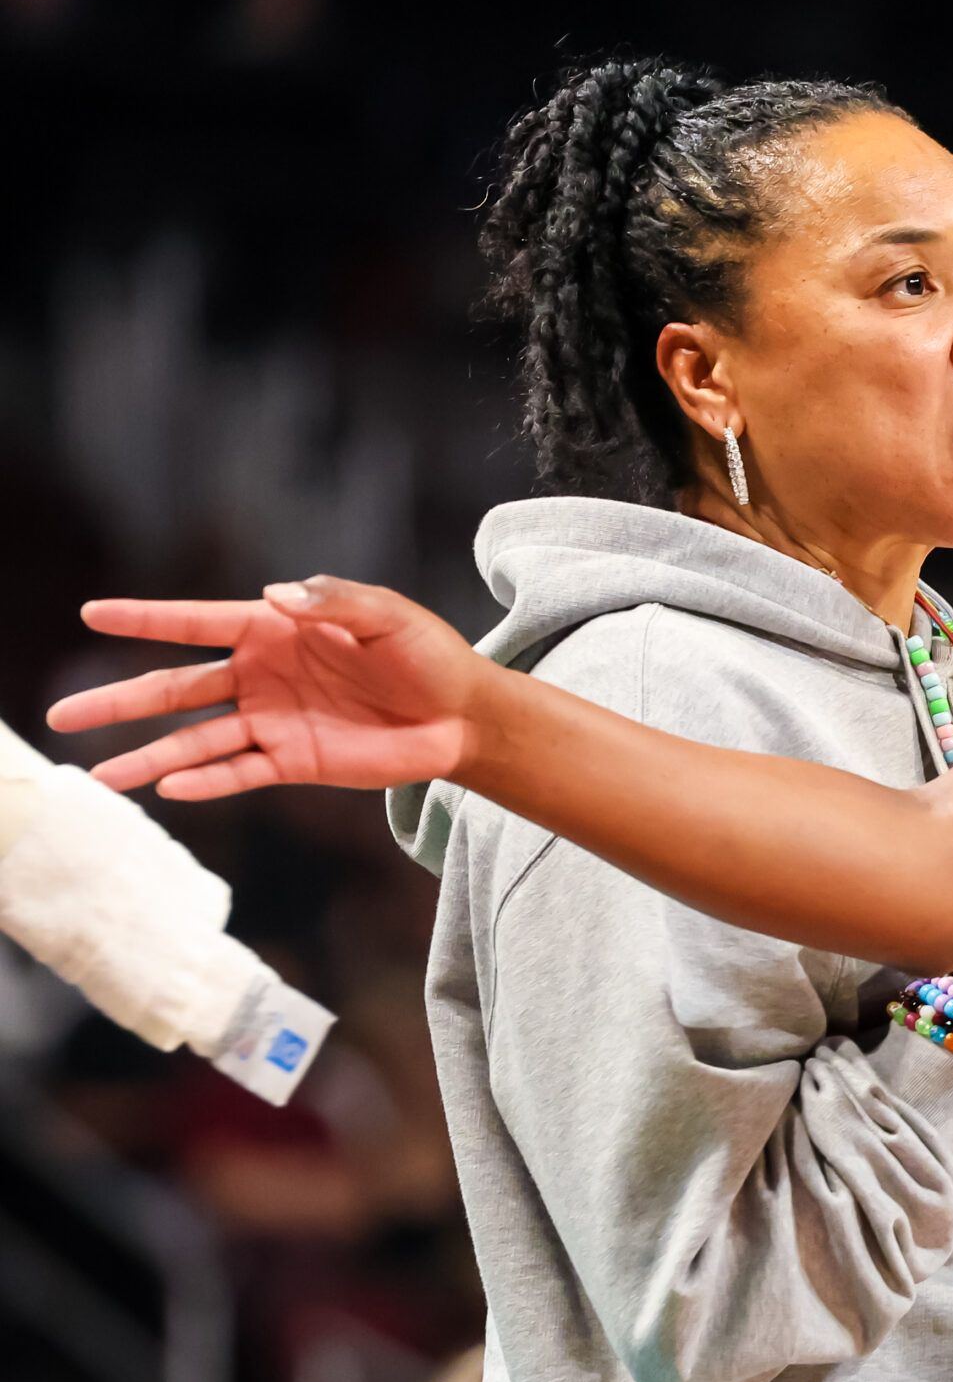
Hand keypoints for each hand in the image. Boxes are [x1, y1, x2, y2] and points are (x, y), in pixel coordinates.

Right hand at [49, 577, 488, 798]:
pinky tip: (169, 788)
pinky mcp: (292, 762)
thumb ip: (334, 601)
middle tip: (60, 713)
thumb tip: (275, 593)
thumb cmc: (427, 656)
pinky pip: (238, 773)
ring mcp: (271, 721)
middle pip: (175, 689)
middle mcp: (260, 675)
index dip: (144, 618)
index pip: (195, 622)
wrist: (462, 716)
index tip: (90, 614)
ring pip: (194, 740)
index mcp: (274, 629)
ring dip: (147, 757)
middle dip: (118, 700)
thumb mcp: (388, 617)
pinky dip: (206, 782)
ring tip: (97, 776)